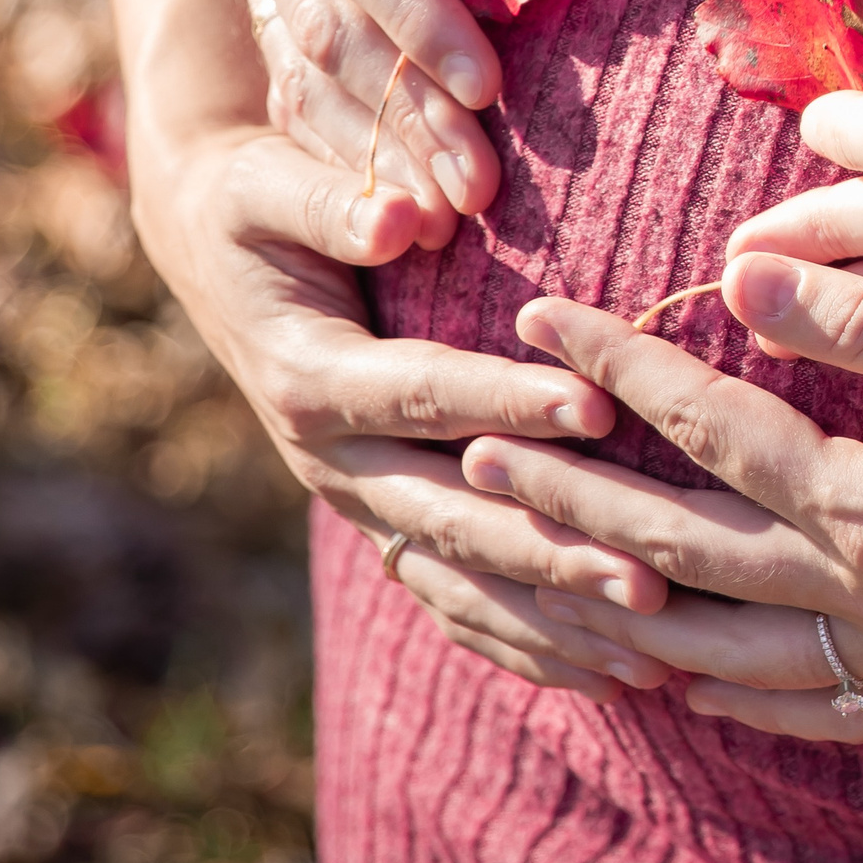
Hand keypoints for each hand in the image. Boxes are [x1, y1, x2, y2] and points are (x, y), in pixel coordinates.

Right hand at [129, 118, 675, 697]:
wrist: (208, 250)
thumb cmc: (252, 204)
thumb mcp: (266, 188)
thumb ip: (331, 204)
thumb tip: (399, 217)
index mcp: (310, 380)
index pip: (425, 395)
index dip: (509, 402)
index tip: (599, 403)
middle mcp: (331, 463)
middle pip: (454, 518)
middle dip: (554, 550)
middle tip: (653, 573)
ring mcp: (360, 505)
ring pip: (464, 579)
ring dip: (556, 619)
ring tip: (655, 650)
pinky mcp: (385, 525)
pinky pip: (458, 602)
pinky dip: (530, 643)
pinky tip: (611, 674)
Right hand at [197, 0, 540, 239]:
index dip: (419, 18)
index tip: (491, 85)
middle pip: (320, 17)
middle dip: (405, 107)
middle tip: (480, 185)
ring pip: (301, 64)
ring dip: (381, 147)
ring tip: (454, 213)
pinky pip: (295, 81)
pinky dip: (355, 143)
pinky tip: (406, 205)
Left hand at [463, 251, 862, 741]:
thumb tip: (742, 276)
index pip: (714, 436)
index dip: (621, 369)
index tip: (542, 312)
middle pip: (684, 562)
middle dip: (570, 501)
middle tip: (476, 449)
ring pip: (724, 660)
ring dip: (619, 612)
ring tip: (536, 571)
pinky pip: (812, 717)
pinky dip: (733, 701)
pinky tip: (691, 683)